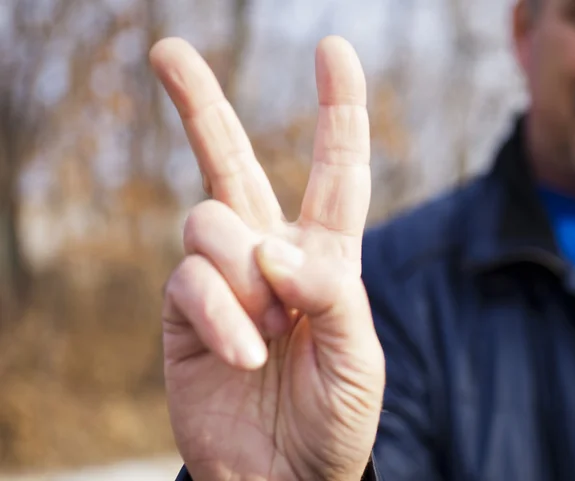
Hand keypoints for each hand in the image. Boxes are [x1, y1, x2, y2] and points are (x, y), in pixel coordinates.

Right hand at [151, 35, 384, 480]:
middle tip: (167, 51)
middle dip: (202, 107)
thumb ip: (333, 292)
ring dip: (242, 277)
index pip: (334, 171)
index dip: (337, 110)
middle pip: (230, 162)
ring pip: (210, 222)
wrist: (283, 475)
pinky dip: (220, 315)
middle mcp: (267, 254)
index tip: (332, 50)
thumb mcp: (360, 356)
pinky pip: (189, 280)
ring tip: (268, 333)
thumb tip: (274, 248)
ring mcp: (221, 279)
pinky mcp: (184, 310)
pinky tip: (242, 352)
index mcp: (323, 255)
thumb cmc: (334, 417)